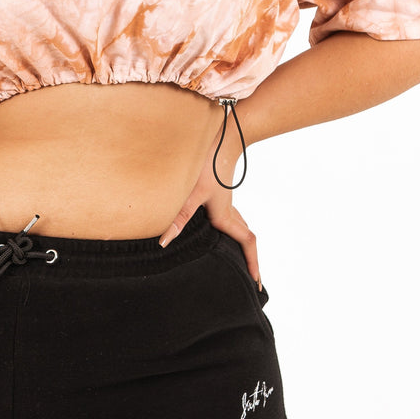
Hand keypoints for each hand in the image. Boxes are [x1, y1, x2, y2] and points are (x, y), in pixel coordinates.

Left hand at [158, 130, 260, 287]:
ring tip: (238, 259)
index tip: (256, 282)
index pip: (246, 242)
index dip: (252, 263)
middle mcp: (229, 210)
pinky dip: (231, 229)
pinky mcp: (219, 193)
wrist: (220, 136)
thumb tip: (164, 243)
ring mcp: (226, 201)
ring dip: (242, 244)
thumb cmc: (206, 163)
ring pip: (239, 227)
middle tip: (252, 278)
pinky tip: (218, 229)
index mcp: (226, 215)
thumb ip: (178, 218)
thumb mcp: (190, 193)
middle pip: (246, 238)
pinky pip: (231, 217)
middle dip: (250, 259)